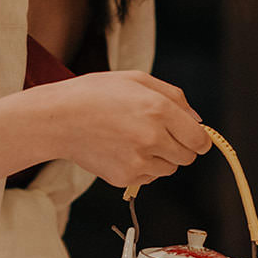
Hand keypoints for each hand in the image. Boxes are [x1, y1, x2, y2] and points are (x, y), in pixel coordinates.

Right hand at [45, 71, 210, 189]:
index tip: (194, 138)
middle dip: (179, 147)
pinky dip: (142, 168)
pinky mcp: (125, 178)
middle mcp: (152, 138)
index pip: (199, 139)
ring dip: (160, 158)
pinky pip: (149, 178)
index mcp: (159, 110)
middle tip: (158, 134)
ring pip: (169, 169)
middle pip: (187, 157)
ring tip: (134, 139)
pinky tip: (122, 150)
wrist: (58, 119)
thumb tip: (198, 121)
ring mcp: (138, 161)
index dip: (199, 139)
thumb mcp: (137, 79)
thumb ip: (175, 97)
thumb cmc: (96, 94)